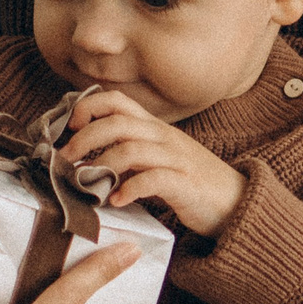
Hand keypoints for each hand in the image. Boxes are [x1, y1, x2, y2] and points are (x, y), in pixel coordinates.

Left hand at [59, 87, 245, 235]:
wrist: (237, 202)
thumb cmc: (191, 182)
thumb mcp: (157, 160)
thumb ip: (128, 155)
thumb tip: (86, 161)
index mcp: (155, 128)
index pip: (118, 101)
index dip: (90, 107)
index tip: (70, 128)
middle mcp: (164, 138)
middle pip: (118, 123)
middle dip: (85, 138)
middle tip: (65, 160)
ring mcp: (176, 159)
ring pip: (131, 149)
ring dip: (102, 166)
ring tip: (86, 184)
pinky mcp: (186, 184)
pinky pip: (154, 179)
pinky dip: (130, 189)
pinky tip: (117, 201)